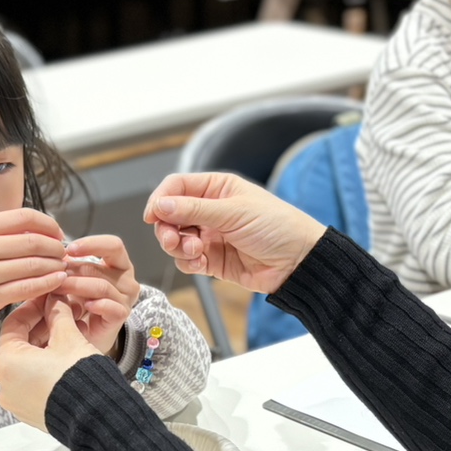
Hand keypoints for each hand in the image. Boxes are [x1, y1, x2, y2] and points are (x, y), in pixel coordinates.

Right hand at [0, 208, 68, 344]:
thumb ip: (1, 233)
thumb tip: (42, 229)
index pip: (25, 217)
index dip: (48, 224)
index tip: (58, 234)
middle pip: (33, 241)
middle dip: (56, 247)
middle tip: (64, 253)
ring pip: (34, 265)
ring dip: (55, 265)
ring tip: (63, 267)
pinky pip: (28, 288)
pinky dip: (48, 283)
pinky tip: (57, 280)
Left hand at [0, 297, 100, 430]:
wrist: (96, 415)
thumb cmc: (79, 379)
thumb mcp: (68, 338)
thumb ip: (58, 314)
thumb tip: (55, 301)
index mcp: (6, 363)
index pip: (14, 324)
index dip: (33, 307)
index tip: (46, 299)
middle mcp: (4, 385)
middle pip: (19, 344)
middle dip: (41, 327)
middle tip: (59, 314)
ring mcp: (15, 401)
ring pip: (26, 364)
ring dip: (44, 347)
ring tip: (67, 335)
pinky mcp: (29, 412)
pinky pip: (31, 382)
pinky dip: (44, 368)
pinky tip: (64, 358)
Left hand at [56, 235, 140, 356]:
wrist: (86, 334)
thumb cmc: (80, 303)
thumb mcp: (74, 278)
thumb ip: (68, 265)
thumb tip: (54, 254)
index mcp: (119, 264)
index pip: (113, 245)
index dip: (91, 244)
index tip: (68, 249)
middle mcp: (126, 280)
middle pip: (100, 268)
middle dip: (73, 270)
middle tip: (52, 275)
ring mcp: (126, 298)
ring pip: (102, 286)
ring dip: (76, 286)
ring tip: (57, 290)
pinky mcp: (121, 316)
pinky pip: (111, 307)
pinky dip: (96, 305)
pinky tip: (83, 306)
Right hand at [143, 172, 326, 293]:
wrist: (298, 262)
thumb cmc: (278, 227)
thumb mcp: (234, 212)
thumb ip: (193, 209)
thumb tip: (161, 205)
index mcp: (217, 189)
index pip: (177, 187)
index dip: (161, 200)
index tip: (152, 215)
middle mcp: (210, 211)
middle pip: (170, 216)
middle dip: (167, 228)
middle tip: (172, 238)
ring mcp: (210, 236)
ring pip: (175, 240)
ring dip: (177, 247)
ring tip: (195, 251)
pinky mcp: (212, 260)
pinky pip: (186, 260)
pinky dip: (187, 262)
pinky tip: (199, 263)